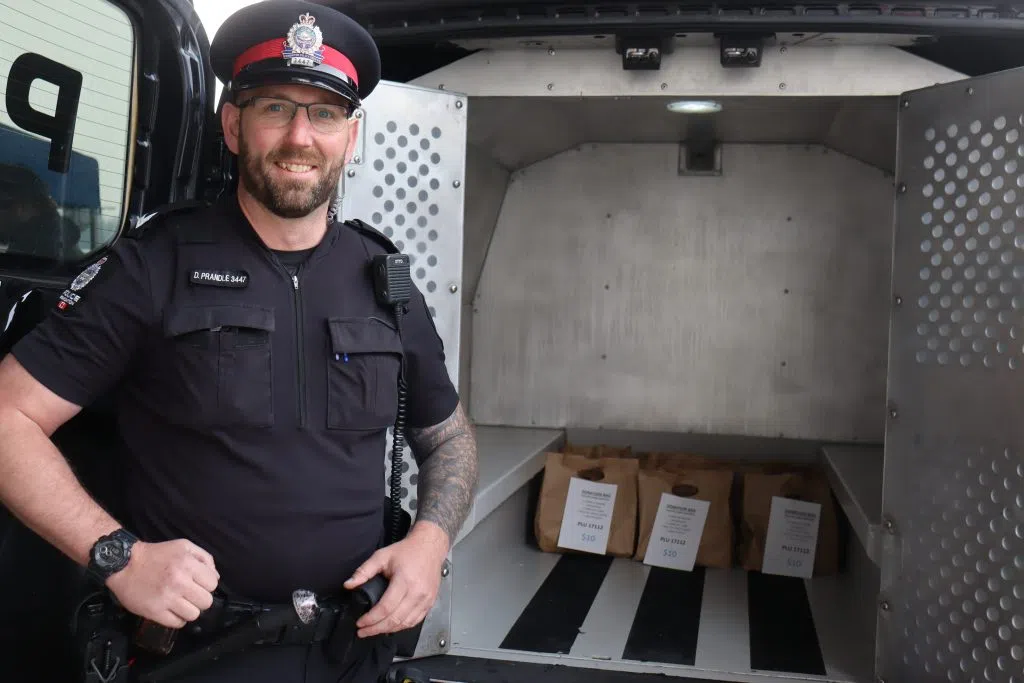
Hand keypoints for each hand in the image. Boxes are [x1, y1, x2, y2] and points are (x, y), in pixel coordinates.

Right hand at [106, 539, 219, 628]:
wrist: (124, 564)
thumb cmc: (156, 554)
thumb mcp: (183, 546)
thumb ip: (204, 558)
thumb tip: (215, 577)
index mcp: (188, 565)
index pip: (212, 584)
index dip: (207, 585)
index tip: (198, 584)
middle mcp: (179, 582)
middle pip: (206, 602)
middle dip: (200, 599)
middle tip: (190, 595)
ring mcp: (167, 598)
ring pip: (193, 615)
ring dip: (189, 610)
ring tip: (181, 603)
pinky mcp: (154, 612)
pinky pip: (177, 623)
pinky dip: (177, 619)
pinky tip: (172, 610)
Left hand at [344, 522, 448, 637]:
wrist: (429, 547)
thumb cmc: (407, 551)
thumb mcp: (382, 556)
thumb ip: (364, 571)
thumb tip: (348, 585)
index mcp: (404, 581)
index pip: (386, 607)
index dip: (371, 619)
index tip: (360, 623)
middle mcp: (417, 593)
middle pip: (395, 619)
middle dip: (376, 629)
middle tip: (363, 632)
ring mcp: (426, 599)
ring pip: (406, 623)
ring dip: (388, 630)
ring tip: (374, 630)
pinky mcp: (430, 603)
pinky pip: (415, 621)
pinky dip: (402, 627)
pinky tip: (391, 626)